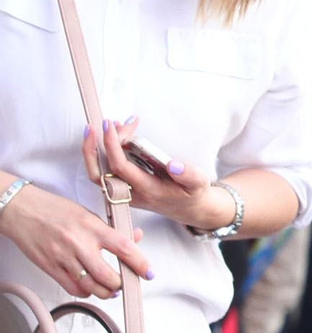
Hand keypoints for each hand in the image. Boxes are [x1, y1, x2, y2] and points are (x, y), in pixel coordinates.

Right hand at [0, 181, 149, 299]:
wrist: (24, 211)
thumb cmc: (57, 210)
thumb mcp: (89, 214)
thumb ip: (111, 229)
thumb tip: (136, 238)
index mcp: (93, 227)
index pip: (124, 247)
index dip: (139, 263)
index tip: (148, 273)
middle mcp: (79, 244)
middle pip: (107, 275)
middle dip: (120, 284)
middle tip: (127, 283)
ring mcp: (63, 258)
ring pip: (90, 286)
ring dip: (105, 292)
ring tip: (112, 290)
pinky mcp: (50, 268)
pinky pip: (72, 287)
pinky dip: (85, 292)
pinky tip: (90, 288)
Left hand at [80, 118, 231, 232]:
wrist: (188, 209)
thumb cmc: (192, 193)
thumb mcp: (198, 183)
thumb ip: (189, 174)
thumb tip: (174, 165)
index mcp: (147, 190)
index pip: (120, 167)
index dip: (112, 145)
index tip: (110, 126)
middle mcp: (130, 194)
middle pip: (98, 172)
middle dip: (92, 148)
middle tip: (102, 123)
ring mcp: (124, 192)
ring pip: (99, 172)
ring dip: (97, 149)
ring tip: (111, 125)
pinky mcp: (123, 188)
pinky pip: (106, 171)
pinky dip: (104, 153)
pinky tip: (117, 136)